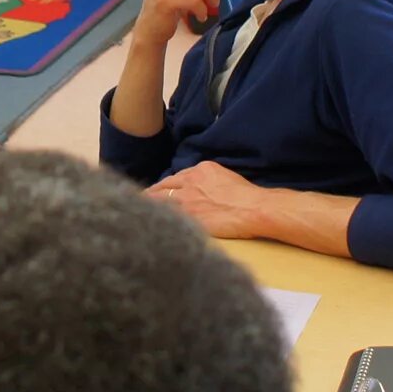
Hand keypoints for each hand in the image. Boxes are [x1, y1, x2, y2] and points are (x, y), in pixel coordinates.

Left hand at [147, 160, 266, 239]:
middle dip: (150, 193)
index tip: (157, 192)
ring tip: (137, 210)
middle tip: (139, 200)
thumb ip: (209, 182)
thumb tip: (202, 192)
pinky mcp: (188, 215)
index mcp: (201, 170)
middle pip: (163, 186)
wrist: (254, 208)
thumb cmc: (247, 197)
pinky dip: (157, 217)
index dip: (165, 186)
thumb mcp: (226, 178)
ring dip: (148, 205)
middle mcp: (190, 181)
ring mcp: (187, 198)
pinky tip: (148, 222)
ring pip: (160, 199)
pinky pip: (167, 215)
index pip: (176, 177)